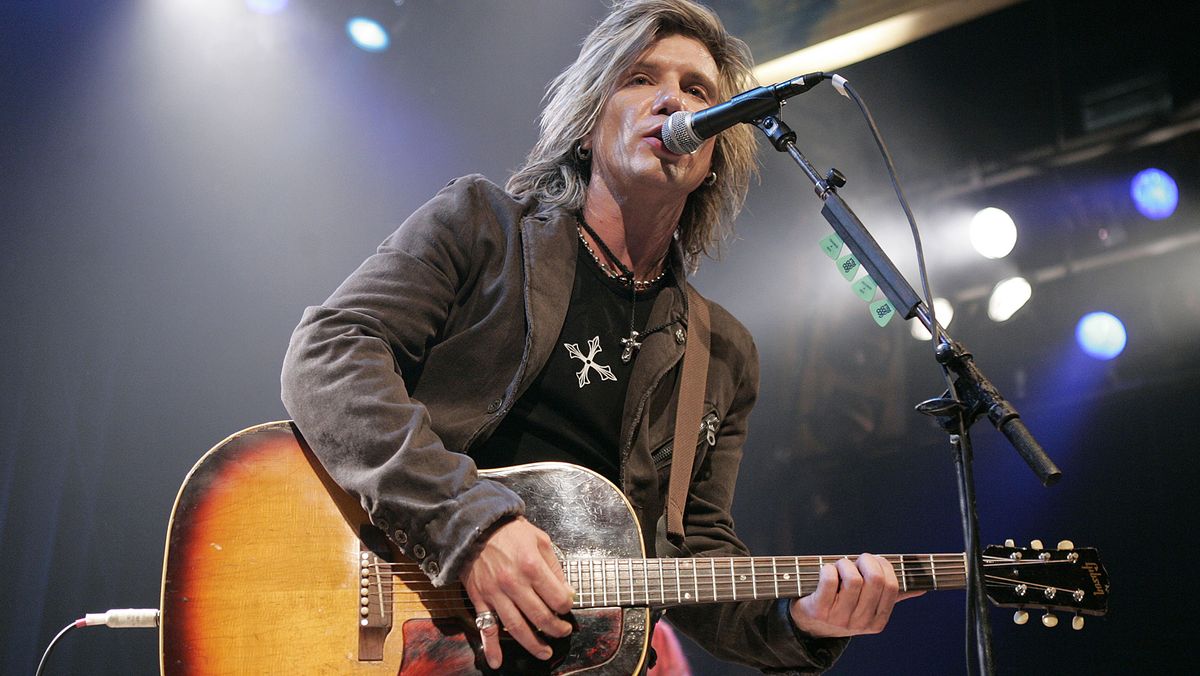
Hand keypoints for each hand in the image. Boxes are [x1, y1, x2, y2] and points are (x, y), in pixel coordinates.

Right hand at [460, 517, 574, 668]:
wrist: (476, 526)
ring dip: (533, 644)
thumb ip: (554, 567)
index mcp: (532, 567)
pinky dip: (490, 647)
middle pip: (540, 617)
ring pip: (517, 627)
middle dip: (556, 629)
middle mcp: (514, 584)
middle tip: (563, 632)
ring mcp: (496, 594)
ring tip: (544, 652)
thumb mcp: (540, 540)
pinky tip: (496, 661)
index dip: (567, 606)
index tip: (567, 606)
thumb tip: (566, 591)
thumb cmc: (510, 532)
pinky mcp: (481, 599)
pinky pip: (486, 627)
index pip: (557, 598)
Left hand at [789, 553, 922, 637]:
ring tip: (840, 566)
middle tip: (858, 560)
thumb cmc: (843, 605)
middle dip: (867, 561)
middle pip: (875, 580)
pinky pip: (829, 580)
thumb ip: (892, 596)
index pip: (892, 587)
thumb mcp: (868, 605)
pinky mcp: (818, 610)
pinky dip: (828, 568)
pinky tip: (826, 571)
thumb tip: (921, 589)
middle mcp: (860, 623)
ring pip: (853, 579)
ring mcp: (839, 618)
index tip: (875, 561)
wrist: (809, 623)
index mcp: (877, 621)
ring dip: (845, 563)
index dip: (885, 566)